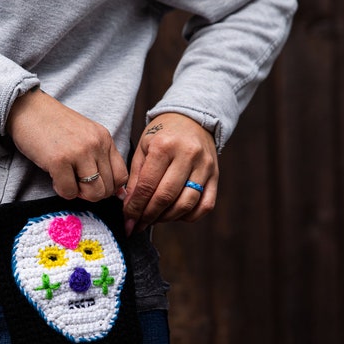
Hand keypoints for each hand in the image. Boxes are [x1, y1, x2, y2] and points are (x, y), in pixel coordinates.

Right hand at [6, 89, 127, 200]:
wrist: (28, 109)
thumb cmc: (55, 125)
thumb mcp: (86, 136)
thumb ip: (100, 158)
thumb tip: (117, 192)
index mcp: (104, 138)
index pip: (121, 176)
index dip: (109, 187)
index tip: (94, 184)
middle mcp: (96, 144)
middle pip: (108, 188)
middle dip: (92, 194)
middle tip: (77, 184)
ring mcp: (78, 152)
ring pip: (93, 193)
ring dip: (79, 194)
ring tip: (67, 181)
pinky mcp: (58, 160)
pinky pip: (69, 191)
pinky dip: (62, 191)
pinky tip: (55, 178)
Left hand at [123, 112, 218, 234]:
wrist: (191, 118)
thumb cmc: (162, 135)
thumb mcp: (143, 148)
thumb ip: (136, 178)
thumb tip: (129, 208)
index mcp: (164, 146)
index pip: (147, 186)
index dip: (135, 208)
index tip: (127, 221)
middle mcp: (187, 155)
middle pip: (166, 197)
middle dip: (149, 216)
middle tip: (138, 225)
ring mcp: (205, 166)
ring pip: (186, 204)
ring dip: (167, 218)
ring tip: (155, 219)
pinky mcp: (216, 175)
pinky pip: (205, 205)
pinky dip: (189, 216)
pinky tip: (176, 214)